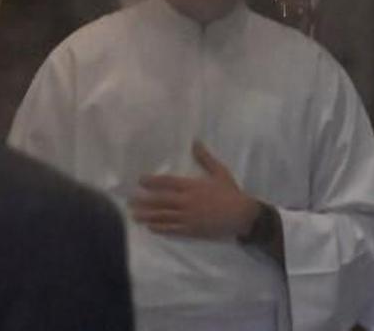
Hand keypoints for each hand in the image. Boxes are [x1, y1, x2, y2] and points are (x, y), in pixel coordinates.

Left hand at [131, 142, 260, 241]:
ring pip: (164, 216)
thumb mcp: (219, 171)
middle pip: (161, 201)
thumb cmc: (231, 193)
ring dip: (148, 216)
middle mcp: (187, 202)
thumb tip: (194, 142)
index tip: (140, 181)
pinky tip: (151, 227)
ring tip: (135, 215)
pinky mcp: (193, 231)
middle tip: (129, 202)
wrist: (243, 216)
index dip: (153, 182)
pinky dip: (161, 228)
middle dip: (144, 201)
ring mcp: (189, 218)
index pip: (167, 183)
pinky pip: (174, 229)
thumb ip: (205, 158)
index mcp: (192, 186)